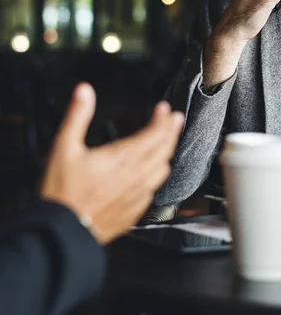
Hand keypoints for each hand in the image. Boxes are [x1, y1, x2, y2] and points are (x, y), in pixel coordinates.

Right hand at [40, 83, 183, 244]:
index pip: (155, 133)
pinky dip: (156, 177)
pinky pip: (154, 190)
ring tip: (167, 143)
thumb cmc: (62, 192)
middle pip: (164, 149)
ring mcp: (138, 195)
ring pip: (163, 170)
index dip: (162, 119)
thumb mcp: (64, 147)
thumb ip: (77, 116)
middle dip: (171, 131)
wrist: (61, 231)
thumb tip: (84, 91)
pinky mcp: (134, 211)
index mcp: (124, 158)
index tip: (165, 108)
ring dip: (167, 153)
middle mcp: (137, 176)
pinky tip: (152, 175)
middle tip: (175, 120)